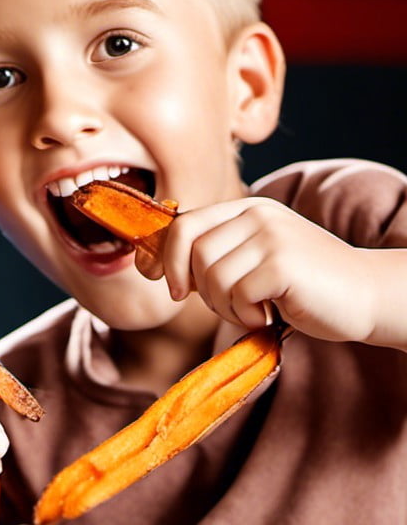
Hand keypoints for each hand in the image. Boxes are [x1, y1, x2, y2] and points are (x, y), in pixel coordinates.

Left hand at [139, 197, 379, 342]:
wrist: (369, 295)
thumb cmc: (304, 285)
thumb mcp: (255, 259)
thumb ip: (215, 254)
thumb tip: (154, 265)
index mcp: (246, 210)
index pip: (184, 224)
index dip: (163, 256)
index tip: (160, 282)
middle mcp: (257, 214)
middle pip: (193, 252)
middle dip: (199, 289)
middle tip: (227, 305)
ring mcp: (271, 236)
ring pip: (212, 276)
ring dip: (225, 306)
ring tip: (253, 309)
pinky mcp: (282, 263)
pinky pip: (237, 294)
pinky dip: (246, 315)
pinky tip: (269, 314)